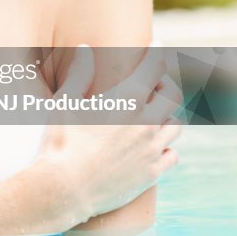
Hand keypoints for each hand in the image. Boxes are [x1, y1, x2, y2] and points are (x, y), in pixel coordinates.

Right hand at [34, 41, 183, 227]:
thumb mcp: (65, 103)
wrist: (64, 190)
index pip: (152, 68)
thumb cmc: (60, 144)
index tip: (158, 45)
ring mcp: (151, 150)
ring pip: (176, 125)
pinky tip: (154, 147)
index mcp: (125, 102)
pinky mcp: (151, 173)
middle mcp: (145, 123)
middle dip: (165, 85)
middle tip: (154, 84)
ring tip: (155, 115)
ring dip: (168, 116)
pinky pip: (172, 154)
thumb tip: (85, 47)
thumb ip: (79, 74)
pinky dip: (166, 148)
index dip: (156, 53)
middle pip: (173, 95)